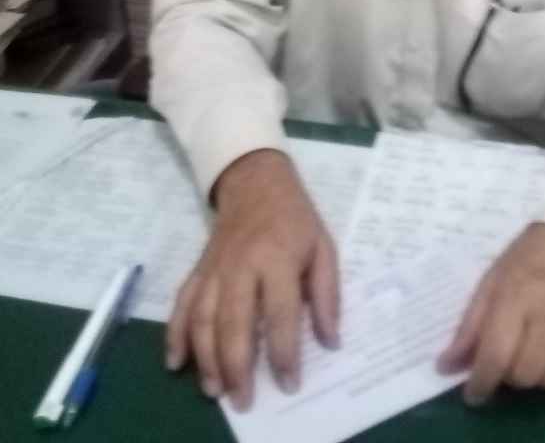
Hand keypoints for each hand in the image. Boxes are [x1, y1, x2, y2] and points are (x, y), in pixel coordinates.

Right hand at [166, 148, 338, 410]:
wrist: (256, 181)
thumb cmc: (295, 218)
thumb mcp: (323, 247)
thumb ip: (327, 295)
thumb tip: (330, 341)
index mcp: (278, 258)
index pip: (280, 313)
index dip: (284, 352)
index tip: (290, 383)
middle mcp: (241, 265)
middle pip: (234, 322)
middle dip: (237, 366)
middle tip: (243, 401)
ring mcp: (214, 268)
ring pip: (203, 318)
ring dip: (205, 358)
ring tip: (214, 390)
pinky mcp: (198, 269)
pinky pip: (182, 304)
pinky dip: (175, 334)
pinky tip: (175, 362)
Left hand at [437, 221, 544, 404]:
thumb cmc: (528, 259)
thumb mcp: (491, 281)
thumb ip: (470, 326)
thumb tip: (446, 367)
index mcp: (517, 296)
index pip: (497, 355)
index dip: (481, 383)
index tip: (473, 394)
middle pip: (526, 375)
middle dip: (510, 377)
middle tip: (507, 361)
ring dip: (539, 378)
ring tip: (533, 357)